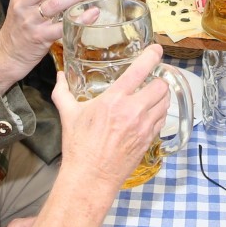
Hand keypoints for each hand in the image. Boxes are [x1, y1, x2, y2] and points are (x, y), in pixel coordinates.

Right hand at [51, 44, 169, 187]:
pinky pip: (161, 120)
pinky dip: (158, 113)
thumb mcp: (68, 114)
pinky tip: (148, 114)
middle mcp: (133, 111)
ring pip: (165, 102)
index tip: (156, 50)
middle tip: (152, 78)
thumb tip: (60, 76)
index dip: (152, 56)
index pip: (140, 70)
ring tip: (152, 94)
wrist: (91, 176)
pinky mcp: (148, 140)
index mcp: (114, 100)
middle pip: (161, 85)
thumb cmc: (79, 146)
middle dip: (158, 79)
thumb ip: (63, 92)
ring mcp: (144, 126)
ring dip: (161, 96)